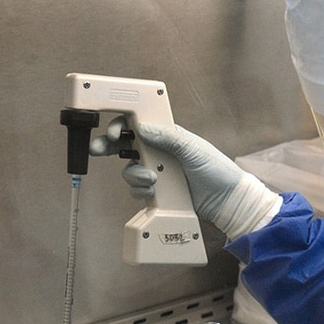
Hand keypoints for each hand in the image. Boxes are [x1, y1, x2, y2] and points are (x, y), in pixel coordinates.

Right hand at [90, 117, 282, 239]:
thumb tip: (142, 127)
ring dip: (134, 174)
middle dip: (108, 146)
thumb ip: (168, 137)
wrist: (226, 200)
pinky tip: (153, 190)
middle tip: (98, 150)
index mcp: (166, 135)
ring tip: (151, 179)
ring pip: (129, 169)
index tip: (114, 132)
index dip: (120, 124)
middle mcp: (158, 151)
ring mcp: (156, 172)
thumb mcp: (192, 149)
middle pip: (124, 144)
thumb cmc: (215, 169)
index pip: (136, 123)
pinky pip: (137, 189)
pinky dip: (140, 189)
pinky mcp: (157, 191)